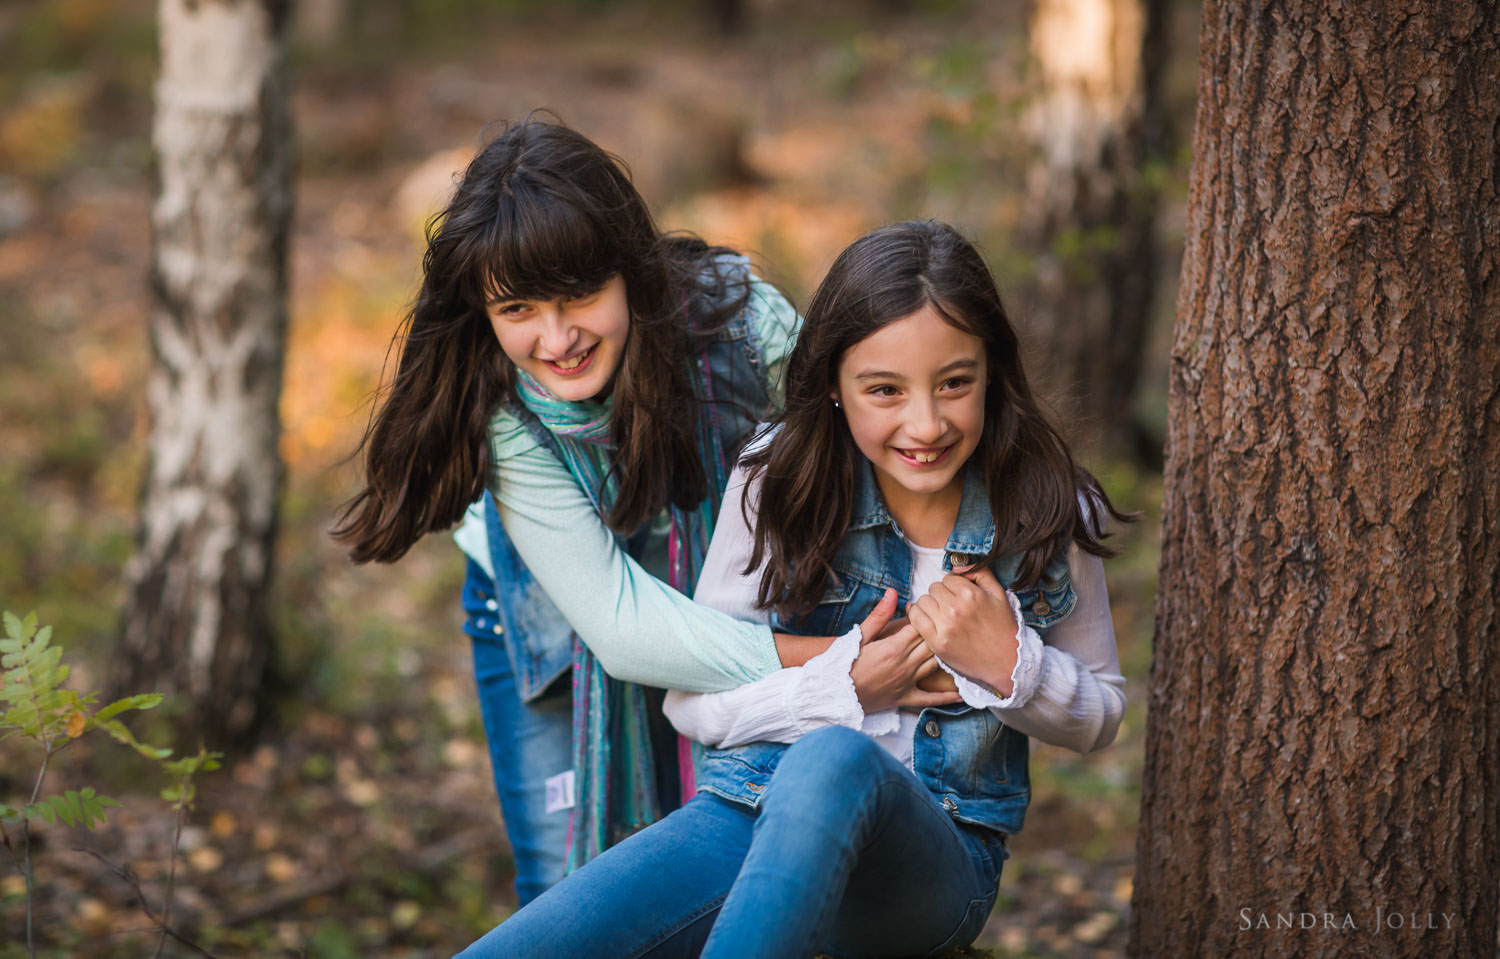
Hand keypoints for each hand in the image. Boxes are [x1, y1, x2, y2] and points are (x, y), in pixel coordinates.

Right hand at [850, 588, 963, 712]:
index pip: (921, 626)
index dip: (929, 616)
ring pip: (936, 665)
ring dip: (948, 655)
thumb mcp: (860, 635)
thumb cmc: (845, 662)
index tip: (934, 609)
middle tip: (950, 623)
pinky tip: (962, 695)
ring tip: (959, 645)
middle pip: (932, 643)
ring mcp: (907, 682)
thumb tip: (892, 592)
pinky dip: (947, 698)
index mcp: (894, 647)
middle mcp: (905, 664)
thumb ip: (879, 614)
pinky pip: (930, 698)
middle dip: (941, 631)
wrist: (835, 692)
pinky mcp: (906, 698)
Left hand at [908, 567, 1019, 696]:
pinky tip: (925, 617)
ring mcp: (945, 626)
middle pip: (933, 588)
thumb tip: (957, 567)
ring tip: (940, 613)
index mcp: (971, 594)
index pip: (947, 578)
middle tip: (950, 606)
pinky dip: (917, 615)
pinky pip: (916, 619)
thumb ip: (980, 573)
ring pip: (922, 601)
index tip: (958, 595)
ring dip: (929, 605)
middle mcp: (956, 608)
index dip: (952, 586)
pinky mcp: (937, 643)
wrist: (1006, 662)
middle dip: (941, 594)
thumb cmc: (1003, 627)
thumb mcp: (999, 594)